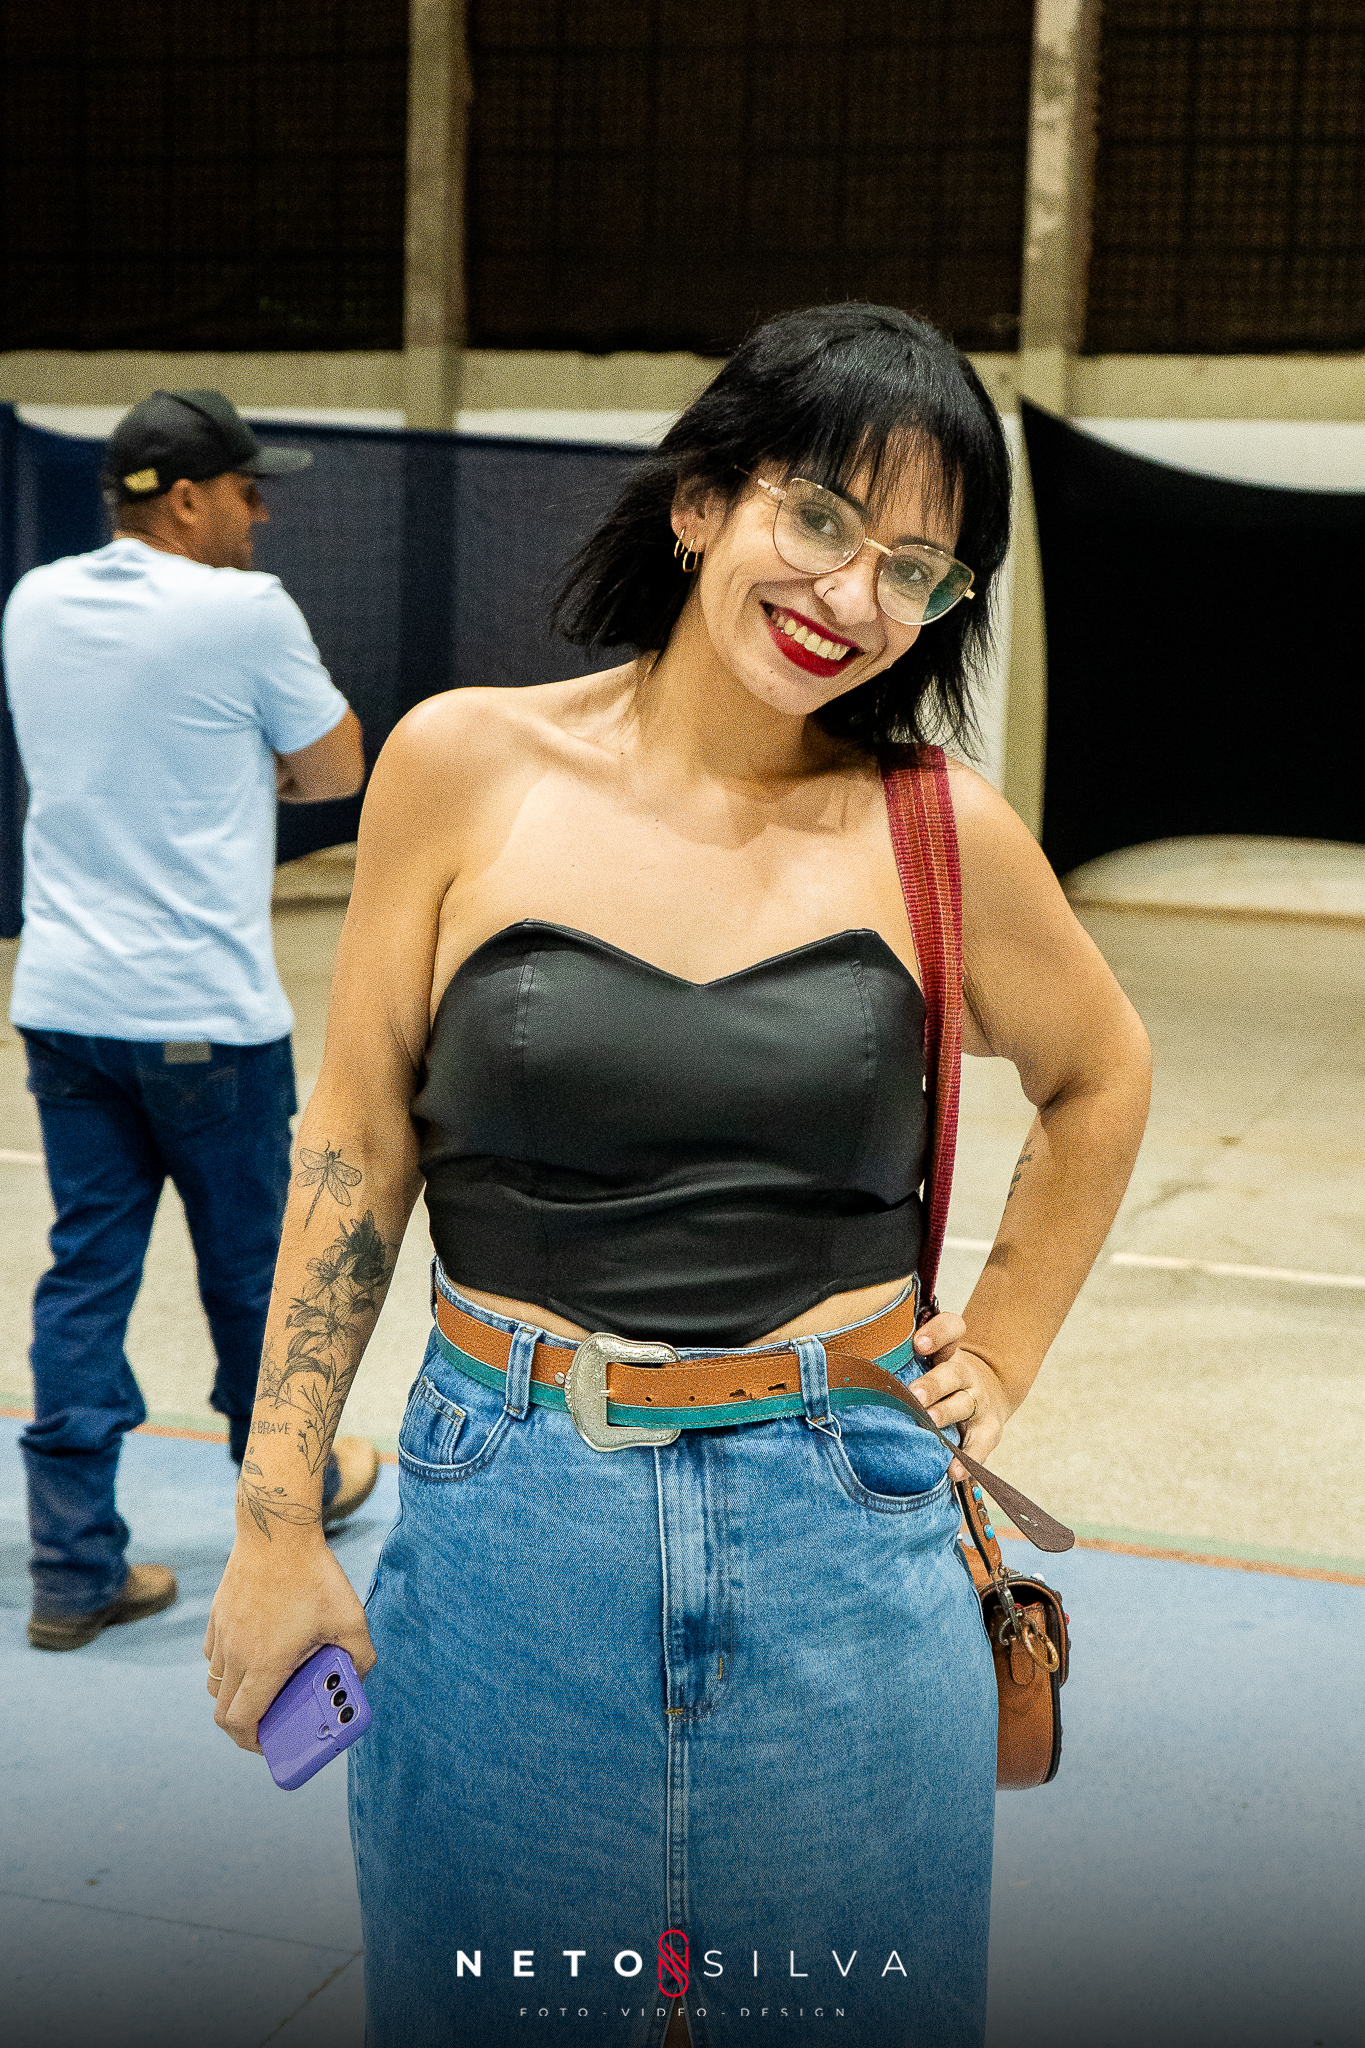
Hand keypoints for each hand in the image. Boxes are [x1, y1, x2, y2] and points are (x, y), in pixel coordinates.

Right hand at [203, 1536, 375, 1753]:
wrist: (277, 1530)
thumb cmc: (315, 1576)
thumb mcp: (351, 1618)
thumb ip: (361, 1656)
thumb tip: (358, 1678)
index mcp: (264, 1663)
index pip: (239, 1722)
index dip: (251, 1743)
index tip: (269, 1744)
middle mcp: (235, 1654)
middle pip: (222, 1710)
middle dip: (244, 1726)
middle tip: (269, 1722)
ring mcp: (222, 1634)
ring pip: (217, 1682)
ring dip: (236, 1694)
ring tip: (266, 1686)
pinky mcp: (217, 1616)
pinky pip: (214, 1655)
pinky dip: (229, 1666)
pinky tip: (255, 1652)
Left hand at [909, 1310, 1008, 1482]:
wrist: (989, 1393)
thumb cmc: (940, 1377)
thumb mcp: (928, 1361)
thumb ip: (898, 1360)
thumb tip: (848, 1371)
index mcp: (948, 1351)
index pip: (952, 1329)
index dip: (938, 1333)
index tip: (918, 1343)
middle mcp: (964, 1374)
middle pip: (952, 1373)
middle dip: (932, 1384)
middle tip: (913, 1395)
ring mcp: (978, 1402)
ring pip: (963, 1404)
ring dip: (945, 1414)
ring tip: (930, 1423)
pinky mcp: (988, 1431)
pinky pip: (979, 1446)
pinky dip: (968, 1460)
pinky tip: (954, 1471)